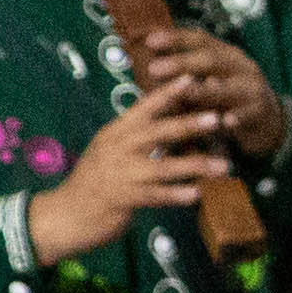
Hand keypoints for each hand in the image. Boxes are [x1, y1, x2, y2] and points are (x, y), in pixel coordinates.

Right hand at [25, 88, 238, 263]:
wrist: (67, 214)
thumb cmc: (96, 181)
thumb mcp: (112, 150)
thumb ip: (137, 137)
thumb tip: (173, 124)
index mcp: (116, 132)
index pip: (144, 107)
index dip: (168, 92)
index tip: (191, 78)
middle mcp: (118, 147)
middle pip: (158, 131)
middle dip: (188, 123)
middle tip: (218, 118)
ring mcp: (121, 173)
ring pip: (164, 166)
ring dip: (196, 166)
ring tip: (224, 166)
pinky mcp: (124, 199)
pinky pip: (156, 195)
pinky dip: (177, 194)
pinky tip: (197, 194)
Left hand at [128, 23, 289, 161]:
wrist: (267, 120)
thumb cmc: (226, 98)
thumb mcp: (208, 80)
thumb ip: (183, 74)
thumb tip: (144, 63)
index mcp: (225, 53)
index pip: (199, 39)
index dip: (175, 39)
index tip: (150, 41)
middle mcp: (240, 66)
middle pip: (211, 60)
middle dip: (182, 63)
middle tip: (154, 69)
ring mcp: (252, 88)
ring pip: (227, 88)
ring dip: (204, 91)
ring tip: (182, 91)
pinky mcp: (260, 112)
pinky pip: (246, 115)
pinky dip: (235, 118)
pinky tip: (224, 122)